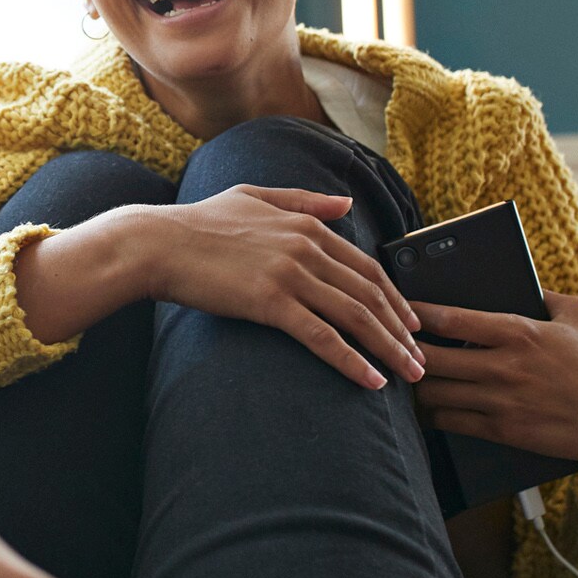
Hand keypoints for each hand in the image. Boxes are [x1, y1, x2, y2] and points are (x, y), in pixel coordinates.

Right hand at [140, 186, 424, 389]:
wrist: (157, 243)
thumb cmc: (199, 223)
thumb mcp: (255, 196)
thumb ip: (304, 200)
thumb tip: (347, 204)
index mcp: (307, 225)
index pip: (367, 267)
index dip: (395, 299)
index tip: (411, 325)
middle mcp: (306, 247)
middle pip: (370, 294)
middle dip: (401, 331)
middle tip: (421, 359)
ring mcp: (290, 274)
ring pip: (355, 316)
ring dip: (388, 349)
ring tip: (408, 376)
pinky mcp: (270, 301)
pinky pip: (322, 336)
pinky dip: (351, 360)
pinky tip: (370, 381)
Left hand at [411, 292, 577, 473]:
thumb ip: (542, 294)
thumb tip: (513, 279)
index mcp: (521, 332)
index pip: (451, 319)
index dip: (416, 312)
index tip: (397, 305)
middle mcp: (506, 367)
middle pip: (431, 358)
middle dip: (403, 350)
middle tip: (390, 342)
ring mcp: (502, 402)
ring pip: (434, 392)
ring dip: (414, 382)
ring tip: (402, 372)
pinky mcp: (503, 431)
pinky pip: (449, 422)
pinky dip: (431, 413)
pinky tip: (424, 404)